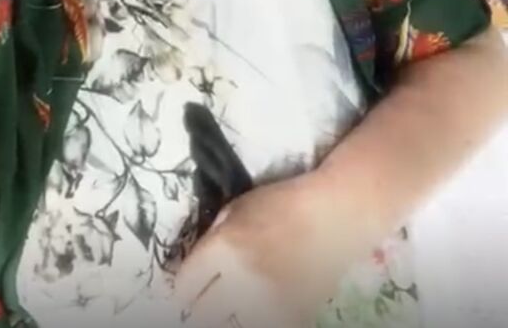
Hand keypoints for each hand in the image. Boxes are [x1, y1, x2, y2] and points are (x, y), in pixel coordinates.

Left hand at [174, 173, 349, 327]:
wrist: (334, 216)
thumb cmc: (283, 203)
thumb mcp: (238, 207)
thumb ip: (214, 236)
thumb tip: (195, 265)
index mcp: (224, 248)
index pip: (184, 285)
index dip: (183, 287)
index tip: (188, 287)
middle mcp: (240, 281)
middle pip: (201, 311)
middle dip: (200, 304)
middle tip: (206, 298)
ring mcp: (267, 304)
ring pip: (228, 323)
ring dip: (225, 314)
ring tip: (231, 302)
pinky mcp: (290, 319)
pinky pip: (258, 325)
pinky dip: (252, 317)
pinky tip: (255, 306)